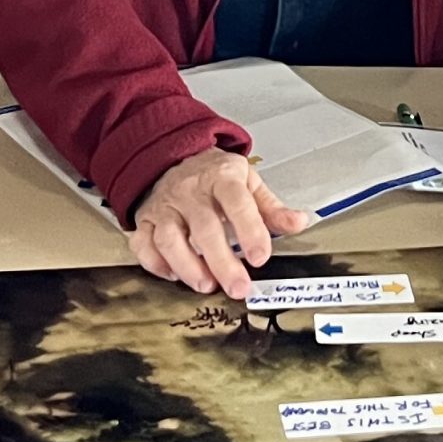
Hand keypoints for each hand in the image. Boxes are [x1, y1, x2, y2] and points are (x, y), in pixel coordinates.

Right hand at [129, 150, 313, 299]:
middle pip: (204, 228)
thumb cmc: (214, 176)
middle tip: (238, 287)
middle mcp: (190, 192)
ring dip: (188, 266)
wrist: (172, 155)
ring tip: (206, 285)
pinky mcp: (145, 220)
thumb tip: (299, 223)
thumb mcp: (247, 182)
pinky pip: (143, 244)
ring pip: (170, 238)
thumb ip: (272, 208)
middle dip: (222, 261)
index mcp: (221, 178)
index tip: (260, 257)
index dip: (249, 230)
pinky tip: (173, 275)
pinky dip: (156, 264)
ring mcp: (165, 206)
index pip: (236, 202)